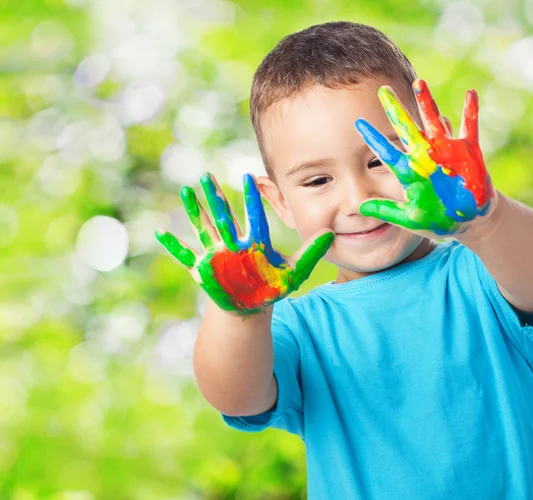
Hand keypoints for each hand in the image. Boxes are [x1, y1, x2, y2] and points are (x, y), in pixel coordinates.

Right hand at [155, 172, 333, 314]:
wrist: (251, 306)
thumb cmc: (271, 287)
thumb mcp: (294, 271)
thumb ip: (311, 252)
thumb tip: (330, 233)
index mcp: (255, 243)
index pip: (254, 217)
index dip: (253, 198)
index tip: (250, 176)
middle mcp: (234, 244)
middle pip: (224, 216)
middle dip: (216, 197)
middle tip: (207, 175)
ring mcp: (217, 255)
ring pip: (203, 228)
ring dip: (193, 211)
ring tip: (185, 191)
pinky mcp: (203, 269)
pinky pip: (185, 255)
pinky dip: (173, 246)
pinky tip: (160, 232)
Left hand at [354, 79, 494, 236]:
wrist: (468, 220)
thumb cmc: (438, 220)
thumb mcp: (410, 219)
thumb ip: (387, 211)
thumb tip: (360, 208)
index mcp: (409, 171)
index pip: (386, 151)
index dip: (373, 138)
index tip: (358, 124)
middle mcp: (424, 156)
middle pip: (406, 128)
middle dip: (395, 110)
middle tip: (382, 90)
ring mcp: (446, 151)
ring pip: (433, 121)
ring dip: (427, 102)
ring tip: (418, 83)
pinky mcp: (468, 152)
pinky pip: (469, 127)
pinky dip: (471, 111)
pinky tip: (470, 94)